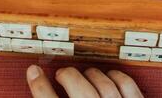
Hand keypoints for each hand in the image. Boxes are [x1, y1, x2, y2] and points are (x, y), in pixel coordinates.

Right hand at [26, 65, 144, 97]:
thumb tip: (46, 91)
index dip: (38, 85)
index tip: (33, 71)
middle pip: (77, 86)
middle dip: (67, 75)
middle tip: (61, 74)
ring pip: (103, 84)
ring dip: (91, 75)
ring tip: (83, 75)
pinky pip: (127, 86)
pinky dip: (117, 78)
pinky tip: (109, 77)